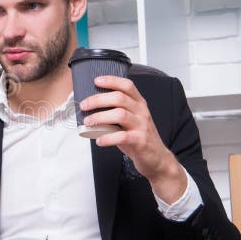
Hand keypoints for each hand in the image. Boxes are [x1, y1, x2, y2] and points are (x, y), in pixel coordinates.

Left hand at [80, 75, 185, 203]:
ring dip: (100, 117)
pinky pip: (122, 136)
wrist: (156, 158)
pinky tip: (99, 140)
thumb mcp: (130, 120)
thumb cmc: (138, 138)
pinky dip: (108, 138)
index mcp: (139, 104)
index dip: (112, 80)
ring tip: (88, 122)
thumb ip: (115, 112)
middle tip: (84, 105)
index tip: (96, 81)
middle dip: (98, 100)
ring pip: (120, 115)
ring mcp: (142, 126)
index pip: (127, 86)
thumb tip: (90, 108)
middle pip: (119, 98)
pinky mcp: (140, 141)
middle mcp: (141, 112)